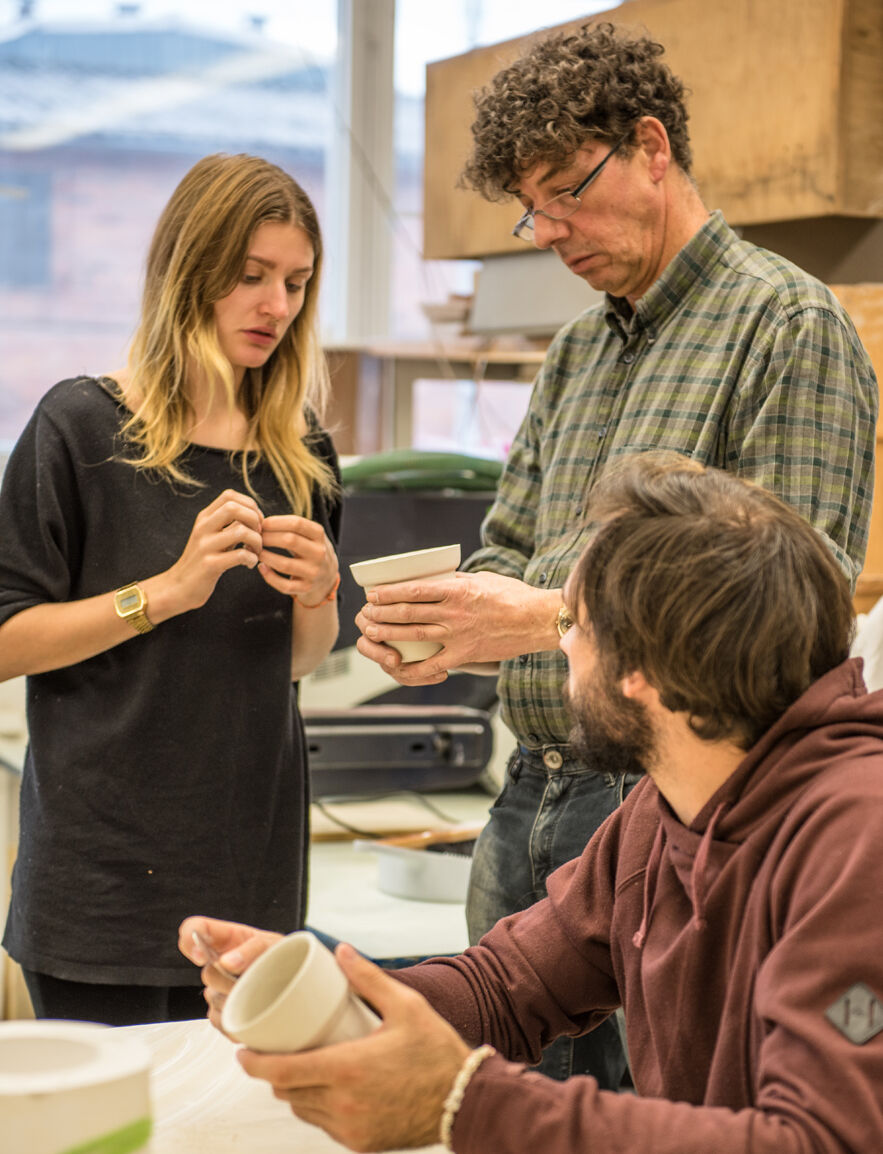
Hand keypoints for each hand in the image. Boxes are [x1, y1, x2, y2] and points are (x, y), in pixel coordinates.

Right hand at [153, 489, 263, 615]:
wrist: (179, 587)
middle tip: (259, 535)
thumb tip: (256, 514)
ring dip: (257, 541)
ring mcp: (205, 546)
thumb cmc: (204, 561)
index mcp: (204, 518)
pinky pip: (240, 555)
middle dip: (255, 520)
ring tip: (255, 552)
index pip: (229, 495)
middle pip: (234, 507)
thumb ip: (229, 523)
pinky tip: (249, 564)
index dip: (250, 505)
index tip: (257, 522)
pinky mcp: (209, 565)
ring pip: (240, 531)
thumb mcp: (213, 536)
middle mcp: (203, 528)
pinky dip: (252, 559)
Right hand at [178, 916, 280, 1030]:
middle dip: (229, 979)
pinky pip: (220, 1020)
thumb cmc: (282, 957)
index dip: (190, 939)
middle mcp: (218, 962)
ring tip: (259, 993)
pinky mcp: (222, 1012)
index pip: (195, 928)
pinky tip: (253, 1008)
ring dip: (237, 999)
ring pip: (214, 999)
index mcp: (226, 938)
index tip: (201, 955)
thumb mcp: (272, 944)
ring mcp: (219, 988)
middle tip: (247, 979)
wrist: (294, 981)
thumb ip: (250, 949)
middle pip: (206, 973)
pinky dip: (238, 1017)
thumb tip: (226, 962)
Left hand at [237, 943, 470, 1151]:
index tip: (242, 1051)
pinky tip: (324, 1088)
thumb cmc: (436, 1051)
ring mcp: (350, 1128)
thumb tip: (340, 950)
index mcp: (346, 1068)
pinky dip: (316, 1107)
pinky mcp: (360, 1142)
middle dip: (272, 1073)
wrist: (464, 1100)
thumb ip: (368, 977)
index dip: (253, 1064)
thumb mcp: (405, 1006)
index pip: (280, 1072)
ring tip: (297, 1067)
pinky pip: (322, 1125)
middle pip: (286, 1092)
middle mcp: (342, 1103)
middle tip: (268, 1053)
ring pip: (302, 1110)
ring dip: (293, 1091)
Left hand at [258, 515, 338, 604]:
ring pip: (284, 564)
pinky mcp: (306, 588)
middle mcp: (319, 553)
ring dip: (265, 556)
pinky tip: (261, 567)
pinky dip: (269, 576)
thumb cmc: (309, 548)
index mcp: (319, 535)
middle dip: (267, 538)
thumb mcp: (309, 534)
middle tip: (256, 538)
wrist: (327, 575)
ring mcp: (313, 572)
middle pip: (289, 541)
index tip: (261, 524)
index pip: (296, 523)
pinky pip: (284, 585)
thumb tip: (259, 523)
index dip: (275, 522)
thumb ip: (289, 527)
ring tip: (255, 551)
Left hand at [355, 570, 561, 685]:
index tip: (374, 592)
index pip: (414, 589)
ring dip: (390, 633)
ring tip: (373, 631)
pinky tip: (398, 666)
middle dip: (382, 612)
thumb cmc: (513, 596)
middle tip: (367, 612)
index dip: (389, 592)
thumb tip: (435, 579)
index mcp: (457, 590)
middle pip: (408, 612)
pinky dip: (415, 668)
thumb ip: (457, 580)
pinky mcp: (466, 654)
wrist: (537, 620)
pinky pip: (434, 664)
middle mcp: (454, 612)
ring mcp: (459, 635)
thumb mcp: (483, 578)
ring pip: (415, 635)